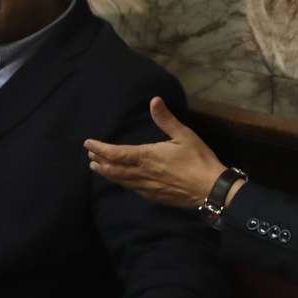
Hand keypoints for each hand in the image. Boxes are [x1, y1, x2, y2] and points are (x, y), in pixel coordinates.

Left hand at [84, 97, 225, 208]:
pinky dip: (122, 183)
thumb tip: (154, 100)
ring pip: (121, 181)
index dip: (100, 148)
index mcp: (147, 156)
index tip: (87, 144)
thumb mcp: (183, 135)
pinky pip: (132, 189)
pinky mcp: (154, 197)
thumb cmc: (198, 159)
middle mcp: (142, 173)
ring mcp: (147, 187)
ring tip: (98, 168)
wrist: (209, 189)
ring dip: (107, 173)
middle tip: (89, 156)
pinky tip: (122, 182)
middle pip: (114, 169)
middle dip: (100, 161)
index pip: (116, 153)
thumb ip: (166, 119)